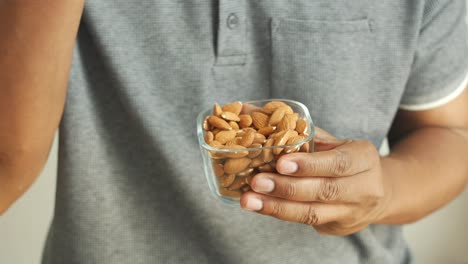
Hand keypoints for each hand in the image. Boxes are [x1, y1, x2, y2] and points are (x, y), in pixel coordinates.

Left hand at [240, 127, 390, 235]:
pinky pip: (306, 221)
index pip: (338, 163)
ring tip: (248, 200)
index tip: (281, 163)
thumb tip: (255, 113)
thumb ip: (304, 133)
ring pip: (312, 213)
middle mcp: (363, 189)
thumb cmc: (346, 159)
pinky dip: (279, 213)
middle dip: (286, 188)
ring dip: (276, 207)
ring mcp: (351, 213)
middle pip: (324, 191)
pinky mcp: (337, 228)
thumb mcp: (336, 142)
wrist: (380, 192)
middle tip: (256, 182)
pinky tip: (259, 206)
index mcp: (363, 159)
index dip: (309, 165)